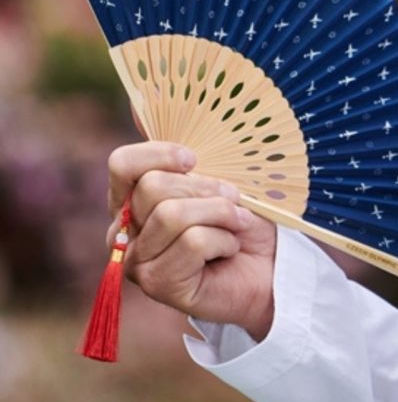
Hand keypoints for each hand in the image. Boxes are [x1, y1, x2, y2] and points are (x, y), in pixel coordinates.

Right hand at [107, 142, 277, 339]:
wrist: (271, 266)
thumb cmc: (242, 221)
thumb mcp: (218, 180)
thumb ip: (185, 159)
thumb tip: (147, 117)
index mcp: (131, 200)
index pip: (122, 164)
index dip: (160, 154)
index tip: (194, 160)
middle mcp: (124, 232)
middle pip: (153, 187)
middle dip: (206, 189)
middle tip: (233, 201)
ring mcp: (137, 261)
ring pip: (172, 215)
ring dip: (221, 215)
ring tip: (236, 226)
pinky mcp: (158, 284)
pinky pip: (192, 243)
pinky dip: (224, 240)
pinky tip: (229, 250)